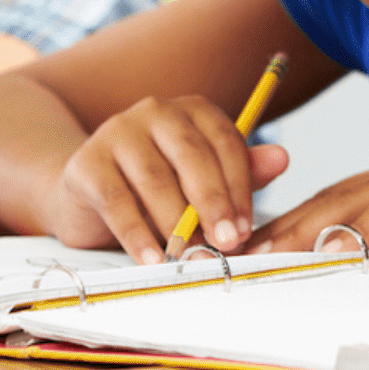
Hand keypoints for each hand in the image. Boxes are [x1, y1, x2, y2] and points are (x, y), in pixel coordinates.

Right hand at [41, 95, 288, 263]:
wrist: (87, 193)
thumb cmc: (158, 186)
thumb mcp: (203, 179)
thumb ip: (242, 171)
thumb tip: (282, 159)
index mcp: (194, 110)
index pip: (226, 142)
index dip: (239, 187)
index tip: (246, 227)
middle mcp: (156, 111)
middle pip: (192, 156)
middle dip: (213, 203)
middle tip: (227, 242)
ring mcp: (117, 132)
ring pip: (155, 180)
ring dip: (176, 223)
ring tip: (191, 255)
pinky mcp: (86, 163)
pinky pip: (116, 202)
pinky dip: (137, 235)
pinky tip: (153, 259)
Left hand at [247, 138, 368, 268]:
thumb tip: (368, 269)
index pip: (329, 204)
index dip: (283, 226)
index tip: (242, 253)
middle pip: (325, 199)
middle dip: (275, 227)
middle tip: (228, 255)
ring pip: (349, 201)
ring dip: (301, 228)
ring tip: (259, 255)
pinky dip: (358, 225)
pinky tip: (332, 244)